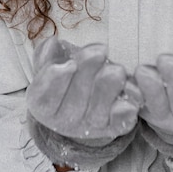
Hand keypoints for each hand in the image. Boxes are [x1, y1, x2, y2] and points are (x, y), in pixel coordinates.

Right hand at [27, 37, 141, 144]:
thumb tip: (52, 44)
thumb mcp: (55, 61)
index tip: (70, 63)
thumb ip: (48, 54)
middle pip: (73, 101)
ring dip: (108, 89)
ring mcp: (89, 126)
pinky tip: (129, 103)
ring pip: (97, 113)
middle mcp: (64, 121)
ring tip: (117, 70)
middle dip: (88, 74)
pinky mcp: (113, 127)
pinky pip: (118, 124)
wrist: (91, 94)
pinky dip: (123, 114)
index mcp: (43, 104)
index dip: (56, 80)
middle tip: (100, 53)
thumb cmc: (71, 74)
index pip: (44, 96)